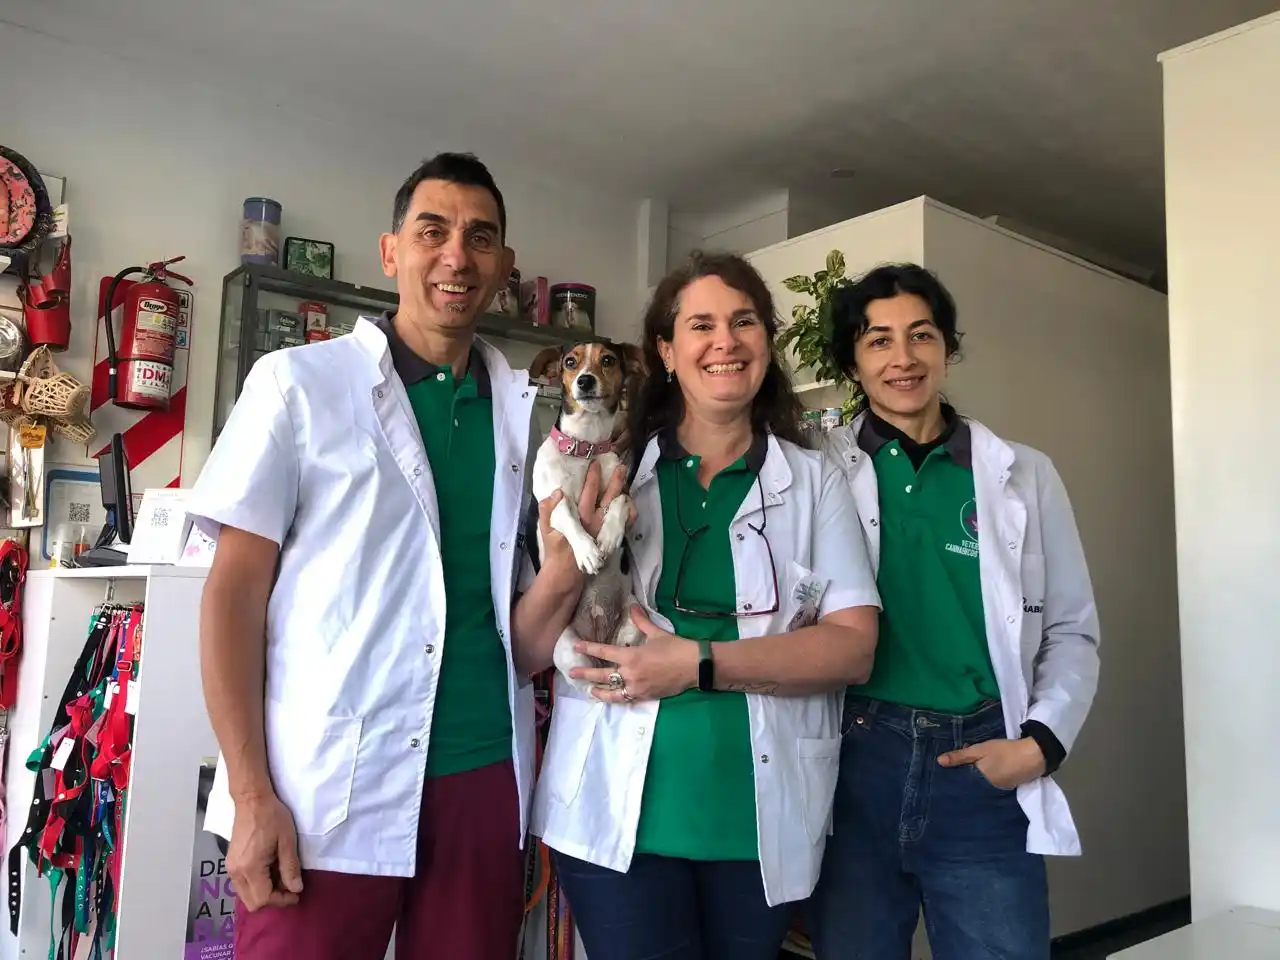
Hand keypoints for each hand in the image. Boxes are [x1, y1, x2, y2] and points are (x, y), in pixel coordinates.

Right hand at [227, 792, 304, 911]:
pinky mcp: (231, 863)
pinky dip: (257, 885)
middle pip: (252, 902)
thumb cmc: (272, 817)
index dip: (281, 900)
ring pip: (246, 895)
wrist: (252, 800)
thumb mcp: (287, 841)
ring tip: (281, 877)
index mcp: (250, 868)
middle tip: (289, 887)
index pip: (263, 899)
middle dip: (272, 899)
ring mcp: (231, 868)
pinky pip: (242, 885)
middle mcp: (236, 872)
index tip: (296, 893)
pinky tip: (270, 871)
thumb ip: (290, 867)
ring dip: (264, 892)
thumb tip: (296, 889)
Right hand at [536, 461, 635, 575]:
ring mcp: (606, 530)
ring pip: (620, 508)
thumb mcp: (545, 530)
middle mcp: (597, 522)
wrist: (567, 572)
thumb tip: (556, 492)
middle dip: (616, 481)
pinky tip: (629, 502)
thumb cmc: (555, 548)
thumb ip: (547, 510)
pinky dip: (629, 513)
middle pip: (610, 497)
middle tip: (621, 467)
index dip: (593, 477)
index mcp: (581, 518)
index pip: (589, 492)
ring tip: (627, 480)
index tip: (595, 463)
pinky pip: (625, 524)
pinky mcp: (611, 538)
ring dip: (624, 493)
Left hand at [571, 606, 698, 701]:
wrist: (694, 667)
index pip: (605, 652)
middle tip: (571, 673)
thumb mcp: (657, 632)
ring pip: (612, 692)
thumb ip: (641, 621)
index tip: (576, 646)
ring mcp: (637, 687)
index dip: (589, 648)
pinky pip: (625, 699)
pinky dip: (615, 698)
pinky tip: (610, 697)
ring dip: (598, 691)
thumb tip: (632, 607)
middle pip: (603, 675)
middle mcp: (631, 674)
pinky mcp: (645, 696)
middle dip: (586, 673)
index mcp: (632, 656)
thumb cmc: (676, 647)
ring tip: (588, 690)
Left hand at [937, 737, 1045, 789]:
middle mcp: (987, 789)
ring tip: (967, 766)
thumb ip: (960, 756)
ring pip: (981, 783)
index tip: (944, 770)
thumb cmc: (1005, 751)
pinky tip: (984, 770)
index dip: (953, 775)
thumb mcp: (980, 750)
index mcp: (979, 781)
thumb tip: (938, 762)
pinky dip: (986, 777)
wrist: (1035, 755)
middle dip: (963, 775)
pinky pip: (991, 783)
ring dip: (975, 775)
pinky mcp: (1008, 787)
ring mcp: (998, 790)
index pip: (960, 781)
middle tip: (955, 765)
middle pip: (970, 783)